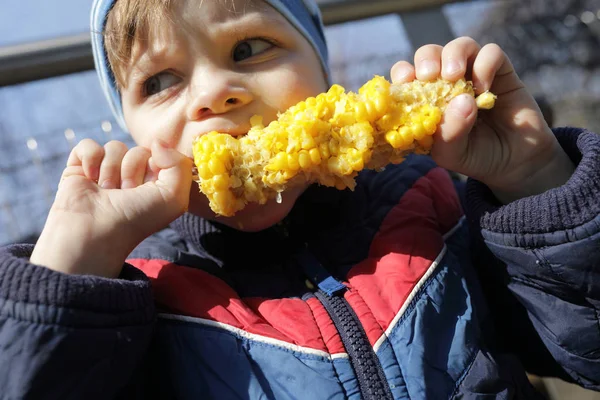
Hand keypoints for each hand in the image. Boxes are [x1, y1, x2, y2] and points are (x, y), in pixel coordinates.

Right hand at [30, 139, 192, 277]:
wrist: (94, 232)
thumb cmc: (136, 219)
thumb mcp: (173, 198)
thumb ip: (179, 165)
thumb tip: (157, 141)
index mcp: (155, 183)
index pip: (161, 154)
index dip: (155, 167)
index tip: (148, 187)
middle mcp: (132, 177)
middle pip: (138, 150)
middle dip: (132, 170)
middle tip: (125, 193)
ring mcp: (106, 171)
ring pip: (115, 147)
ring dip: (111, 169)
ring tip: (107, 192)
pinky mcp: (80, 168)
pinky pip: (89, 145)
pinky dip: (90, 158)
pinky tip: (89, 177)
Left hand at [391, 36, 574, 202]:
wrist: (516, 161)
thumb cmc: (477, 157)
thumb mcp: (454, 155)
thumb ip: (449, 134)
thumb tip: (460, 101)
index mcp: (427, 100)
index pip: (406, 76)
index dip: (402, 72)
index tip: (405, 80)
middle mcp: (447, 83)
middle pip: (430, 53)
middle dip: (426, 59)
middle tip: (429, 75)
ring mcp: (474, 75)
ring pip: (460, 46)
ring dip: (453, 55)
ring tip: (455, 76)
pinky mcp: (501, 72)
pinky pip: (491, 53)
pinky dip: (485, 65)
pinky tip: (484, 89)